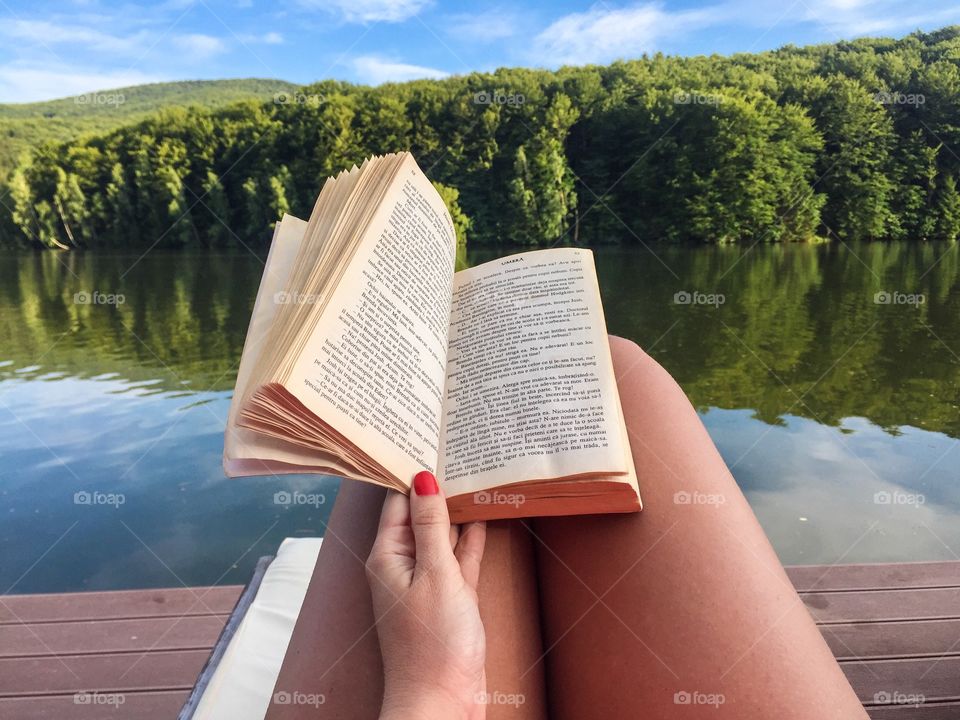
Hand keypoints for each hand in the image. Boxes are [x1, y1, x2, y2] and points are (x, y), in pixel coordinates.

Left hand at [366, 471, 487, 719]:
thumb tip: (423, 478)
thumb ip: (430, 526)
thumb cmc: (433, 644)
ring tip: (474, 475)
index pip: (397, 502)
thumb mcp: (435, 574)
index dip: (412, 473)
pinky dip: (469, 540)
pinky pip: (458, 560)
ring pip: (441, 536)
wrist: (443, 704)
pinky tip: (482, 517)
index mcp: (387, 556)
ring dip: (456, 512)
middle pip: (419, 516)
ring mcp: (428, 584)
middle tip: (456, 448)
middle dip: (436, 488)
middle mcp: (403, 566)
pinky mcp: (449, 601)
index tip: (428, 439)